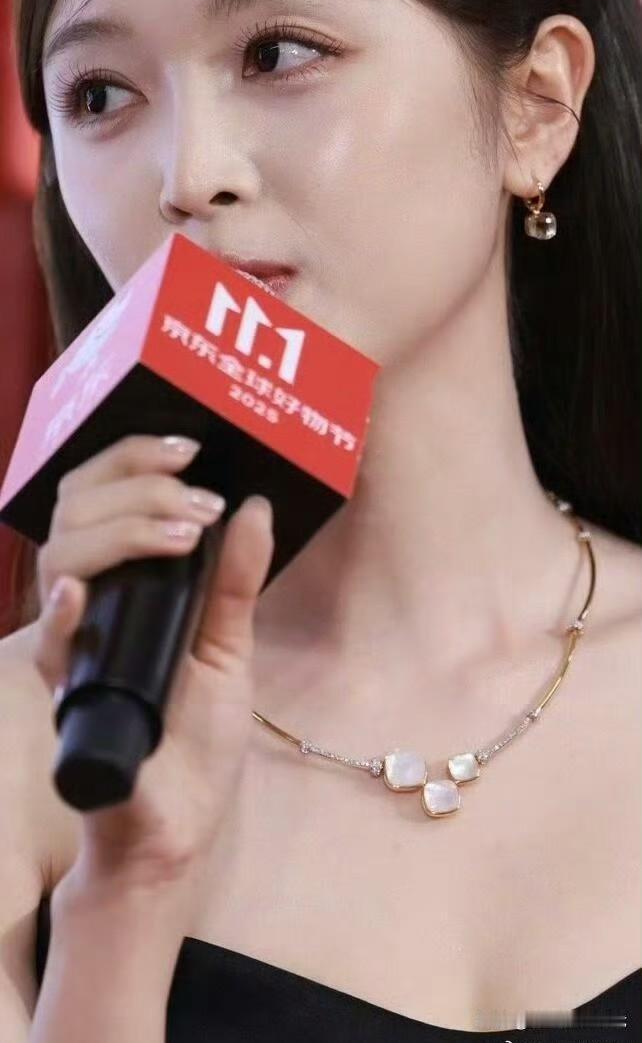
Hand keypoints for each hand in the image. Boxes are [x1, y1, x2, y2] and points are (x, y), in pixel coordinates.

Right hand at [33, 434, 273, 887]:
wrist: (177, 823)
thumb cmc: (195, 735)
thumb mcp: (228, 644)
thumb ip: (237, 580)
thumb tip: (256, 506)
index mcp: (123, 585)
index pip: (102, 496)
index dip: (132, 460)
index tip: (190, 448)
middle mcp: (90, 604)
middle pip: (78, 512)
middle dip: (138, 486)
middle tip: (199, 497)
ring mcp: (75, 647)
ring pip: (61, 559)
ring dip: (123, 530)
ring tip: (184, 534)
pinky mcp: (68, 696)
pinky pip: (47, 649)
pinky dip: (61, 615)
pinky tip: (81, 592)